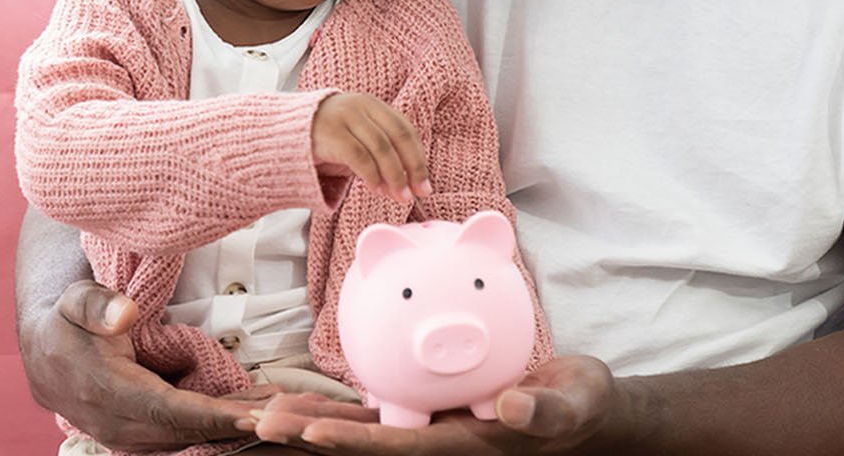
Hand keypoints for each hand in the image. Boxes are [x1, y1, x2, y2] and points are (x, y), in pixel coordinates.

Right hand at [21, 279, 277, 450]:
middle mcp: (117, 424)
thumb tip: (125, 313)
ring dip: (235, 427)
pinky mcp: (138, 436)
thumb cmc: (66, 321)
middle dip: (239, 424)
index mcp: (105, 392)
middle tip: (291, 413)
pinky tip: (256, 412)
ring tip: (286, 410)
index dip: (212, 415)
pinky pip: (184, 436)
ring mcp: (127, 436)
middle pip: (187, 431)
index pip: (167, 411)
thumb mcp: (74, 300)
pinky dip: (220, 428)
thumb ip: (97, 304)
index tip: (254, 414)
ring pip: (189, 438)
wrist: (43, 351)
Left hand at [249, 355, 621, 454]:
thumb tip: (510, 406)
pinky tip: (303, 395)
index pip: (400, 447)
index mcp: (467, 446)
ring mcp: (431, 432)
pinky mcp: (431, 415)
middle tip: (260, 423)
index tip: (312, 433)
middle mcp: (439, 444)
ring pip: (362, 430)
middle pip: (366, 444)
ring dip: (313, 424)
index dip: (355, 442)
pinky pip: (377, 411)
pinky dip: (339, 406)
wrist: (583, 408)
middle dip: (312, 436)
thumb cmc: (581, 405)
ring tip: (263, 413)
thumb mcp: (575, 403)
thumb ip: (544, 408)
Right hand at [312, 93, 431, 203]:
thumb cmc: (324, 140)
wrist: (281, 132)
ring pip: (381, 147)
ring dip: (394, 175)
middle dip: (412, 168)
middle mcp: (361, 106)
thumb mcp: (356, 139)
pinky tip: (377, 189)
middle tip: (418, 192)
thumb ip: (381, 155)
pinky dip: (372, 175)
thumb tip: (407, 186)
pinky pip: (359, 156)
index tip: (425, 184)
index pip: (406, 130)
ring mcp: (345, 117)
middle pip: (398, 137)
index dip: (419, 159)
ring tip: (399, 196)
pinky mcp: (330, 133)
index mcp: (373, 105)